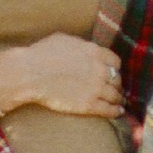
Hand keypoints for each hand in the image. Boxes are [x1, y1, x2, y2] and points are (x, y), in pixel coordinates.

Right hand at [9, 34, 123, 117]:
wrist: (31, 74)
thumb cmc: (42, 54)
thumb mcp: (64, 40)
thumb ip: (80, 45)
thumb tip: (83, 48)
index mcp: (94, 52)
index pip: (115, 61)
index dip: (115, 68)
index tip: (113, 72)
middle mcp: (99, 69)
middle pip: (117, 78)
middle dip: (117, 83)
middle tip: (116, 88)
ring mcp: (95, 88)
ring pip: (115, 95)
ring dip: (119, 98)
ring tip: (120, 102)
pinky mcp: (88, 105)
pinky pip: (108, 109)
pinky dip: (115, 111)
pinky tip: (118, 112)